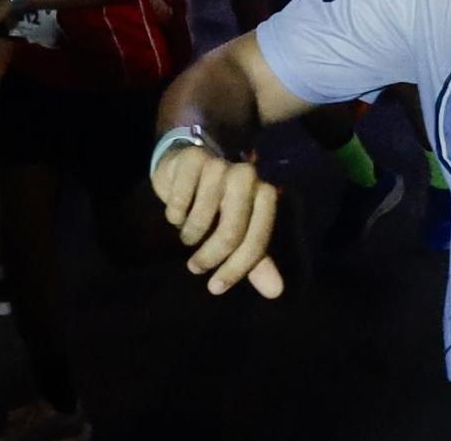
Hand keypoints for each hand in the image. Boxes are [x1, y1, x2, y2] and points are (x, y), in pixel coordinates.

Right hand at [152, 145, 283, 296]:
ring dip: (189, 235)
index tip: (215, 287)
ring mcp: (221, 164)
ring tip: (187, 236)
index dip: (236, 268)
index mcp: (265, 195)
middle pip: (231, 231)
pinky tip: (177, 213)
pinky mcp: (193, 158)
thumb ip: (257, 262)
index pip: (257, 241)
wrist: (190, 167)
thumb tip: (276, 292)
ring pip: (202, 216)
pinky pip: (180, 200)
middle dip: (210, 257)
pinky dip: (175, 214)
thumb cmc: (219, 206)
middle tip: (196, 267)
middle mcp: (247, 176)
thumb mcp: (240, 234)